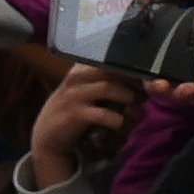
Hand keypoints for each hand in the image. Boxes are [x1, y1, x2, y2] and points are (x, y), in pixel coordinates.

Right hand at [21, 62, 143, 192]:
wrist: (47, 135)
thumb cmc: (72, 110)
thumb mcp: (85, 91)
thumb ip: (106, 83)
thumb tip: (139, 83)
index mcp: (81, 67)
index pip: (111, 59)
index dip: (132, 67)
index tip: (147, 79)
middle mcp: (77, 76)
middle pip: (112, 70)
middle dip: (134, 82)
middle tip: (146, 95)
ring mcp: (75, 94)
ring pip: (109, 88)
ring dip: (128, 100)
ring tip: (136, 111)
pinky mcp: (75, 114)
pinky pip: (102, 113)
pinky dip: (118, 120)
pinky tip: (123, 126)